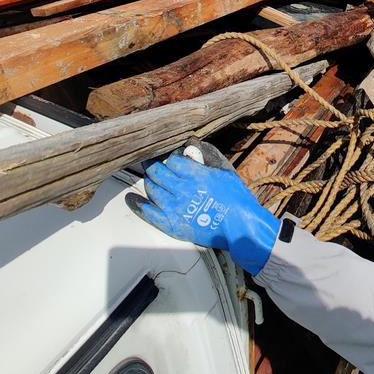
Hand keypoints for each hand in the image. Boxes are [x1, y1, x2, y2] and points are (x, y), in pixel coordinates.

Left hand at [126, 141, 280, 274]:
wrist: (241, 227)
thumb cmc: (237, 200)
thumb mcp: (225, 172)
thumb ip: (208, 158)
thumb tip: (194, 145)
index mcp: (195, 174)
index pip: (171, 160)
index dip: (169, 158)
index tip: (169, 159)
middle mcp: (182, 188)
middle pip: (157, 172)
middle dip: (152, 165)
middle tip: (151, 164)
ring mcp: (174, 207)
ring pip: (152, 189)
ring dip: (149, 182)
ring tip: (151, 180)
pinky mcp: (171, 224)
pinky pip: (148, 213)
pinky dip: (138, 205)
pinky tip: (133, 199)